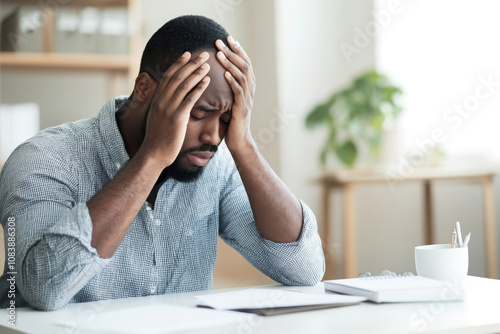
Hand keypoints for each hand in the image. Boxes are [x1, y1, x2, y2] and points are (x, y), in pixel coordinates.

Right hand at [140, 52, 210, 168]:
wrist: (154, 154)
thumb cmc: (158, 138)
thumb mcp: (158, 118)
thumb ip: (163, 106)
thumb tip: (169, 99)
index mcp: (157, 99)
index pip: (168, 76)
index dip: (178, 63)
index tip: (188, 54)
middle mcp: (161, 100)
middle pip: (177, 76)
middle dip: (191, 63)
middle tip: (203, 54)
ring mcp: (168, 108)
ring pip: (184, 85)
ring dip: (196, 72)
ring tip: (208, 64)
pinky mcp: (177, 117)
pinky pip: (189, 99)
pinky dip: (198, 88)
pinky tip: (207, 81)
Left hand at [215, 36, 255, 153]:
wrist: (239, 142)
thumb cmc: (232, 124)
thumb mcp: (230, 102)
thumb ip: (229, 90)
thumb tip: (221, 76)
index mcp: (247, 87)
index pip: (244, 63)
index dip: (237, 50)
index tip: (228, 38)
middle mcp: (250, 91)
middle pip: (244, 65)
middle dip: (232, 51)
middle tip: (220, 40)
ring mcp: (247, 99)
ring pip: (242, 76)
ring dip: (230, 63)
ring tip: (219, 52)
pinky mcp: (242, 109)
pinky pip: (239, 92)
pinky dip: (233, 81)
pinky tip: (225, 73)